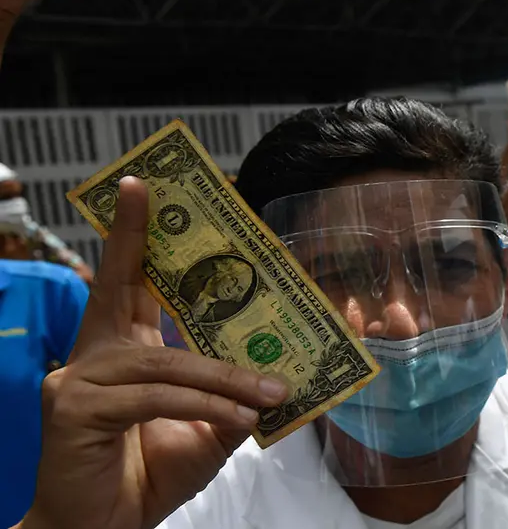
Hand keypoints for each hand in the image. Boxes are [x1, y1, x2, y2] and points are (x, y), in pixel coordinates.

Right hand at [23, 177, 287, 528]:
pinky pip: (157, 396)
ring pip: (166, 359)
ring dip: (227, 375)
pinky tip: (238, 417)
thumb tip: (272, 386)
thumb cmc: (146, 477)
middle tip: (151, 191)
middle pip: (123, 289)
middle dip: (137, 238)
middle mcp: (92, 355)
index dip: (133, 236)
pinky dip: (205, 405)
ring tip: (275, 391)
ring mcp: (78, 379)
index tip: (143, 188)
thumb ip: (229, 405)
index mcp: (121, 351)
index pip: (129, 284)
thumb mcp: (203, 434)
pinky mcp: (75, 410)